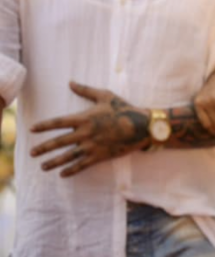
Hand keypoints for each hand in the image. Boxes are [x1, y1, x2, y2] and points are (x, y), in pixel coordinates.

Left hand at [30, 82, 148, 176]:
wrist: (142, 126)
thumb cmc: (124, 108)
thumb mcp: (105, 96)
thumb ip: (86, 90)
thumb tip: (70, 82)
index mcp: (85, 118)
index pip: (58, 123)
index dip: (43, 126)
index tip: (31, 129)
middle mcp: (85, 133)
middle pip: (58, 142)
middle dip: (43, 148)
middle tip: (32, 153)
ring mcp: (92, 146)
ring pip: (68, 156)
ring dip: (54, 162)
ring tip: (43, 167)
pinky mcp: (100, 156)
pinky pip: (82, 165)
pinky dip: (71, 170)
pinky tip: (63, 174)